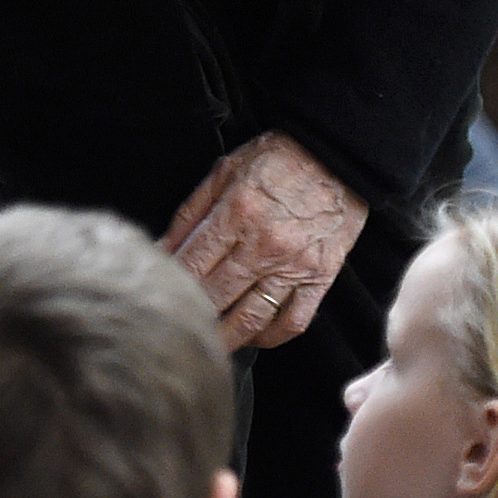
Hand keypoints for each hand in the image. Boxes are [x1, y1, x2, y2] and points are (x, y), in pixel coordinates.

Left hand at [162, 131, 367, 350]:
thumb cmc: (279, 158)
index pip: (191, 265)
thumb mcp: (225, 171)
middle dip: (191, 314)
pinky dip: (270, 337)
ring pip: (251, 319)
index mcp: (237, 213)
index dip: (170, 284)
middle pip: (215, 297)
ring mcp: (294, 265)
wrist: (337, 154)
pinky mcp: (320, 277)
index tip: (160, 295)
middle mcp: (265, 244)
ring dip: (225, 337)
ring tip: (209, 343)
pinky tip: (254, 336)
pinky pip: (293, 321)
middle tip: (176, 324)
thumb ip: (190, 213)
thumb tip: (161, 249)